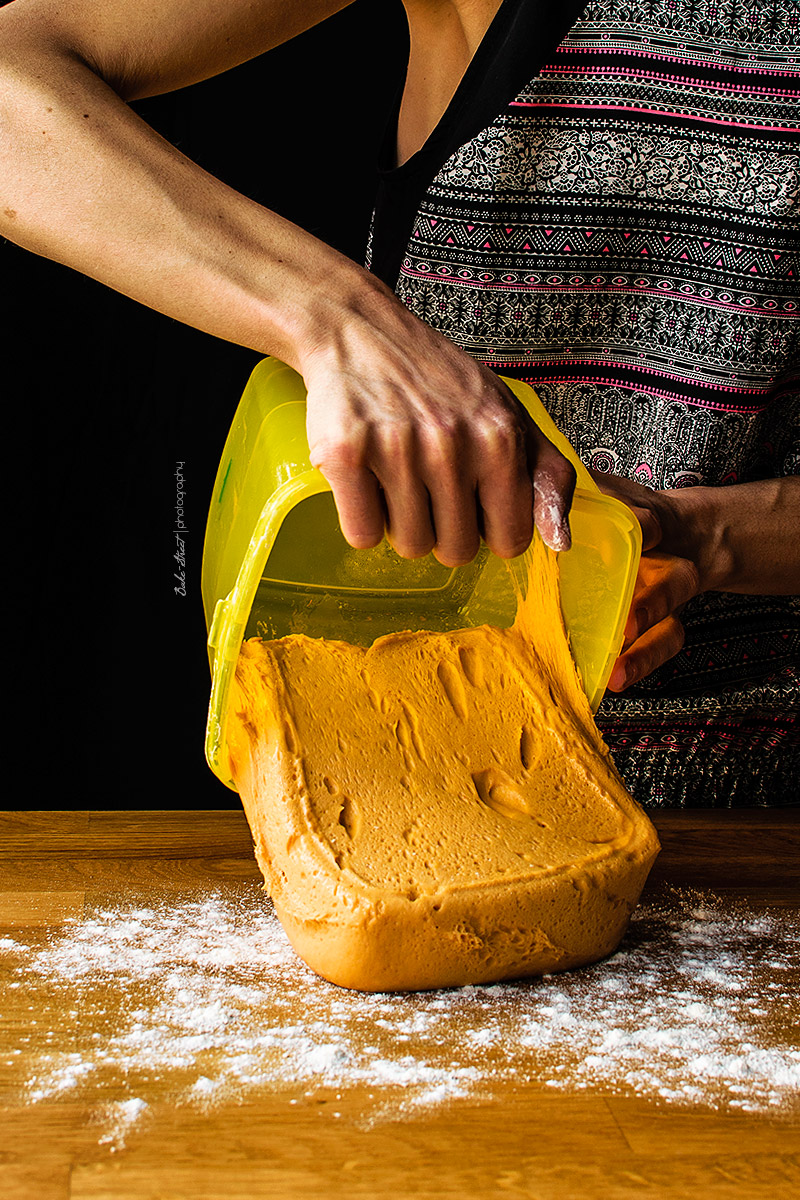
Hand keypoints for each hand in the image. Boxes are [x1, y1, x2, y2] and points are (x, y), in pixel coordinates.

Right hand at [300, 285, 575, 566]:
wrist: (360, 330)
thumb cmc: (436, 379)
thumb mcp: (509, 413)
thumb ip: (547, 475)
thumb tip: (561, 541)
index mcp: (501, 437)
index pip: (510, 540)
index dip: (488, 527)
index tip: (472, 499)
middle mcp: (452, 444)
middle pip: (456, 550)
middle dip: (442, 528)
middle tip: (427, 481)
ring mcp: (398, 449)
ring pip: (410, 545)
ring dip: (401, 523)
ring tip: (396, 476)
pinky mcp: (346, 454)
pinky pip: (363, 534)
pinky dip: (362, 519)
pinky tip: (367, 481)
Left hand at [590, 470, 701, 691]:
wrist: (684, 533)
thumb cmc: (629, 513)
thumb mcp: (610, 493)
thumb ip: (584, 490)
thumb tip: (537, 476)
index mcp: (651, 527)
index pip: (650, 524)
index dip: (643, 526)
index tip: (638, 532)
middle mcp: (666, 566)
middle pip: (674, 584)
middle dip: (654, 604)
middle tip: (630, 624)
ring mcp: (666, 602)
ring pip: (670, 629)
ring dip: (646, 652)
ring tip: (618, 672)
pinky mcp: (661, 627)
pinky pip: (659, 649)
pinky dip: (639, 666)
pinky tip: (614, 680)